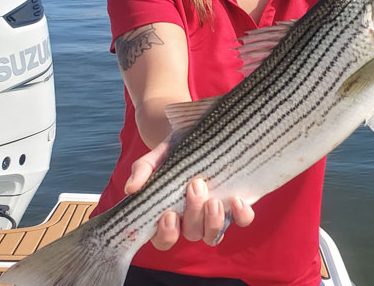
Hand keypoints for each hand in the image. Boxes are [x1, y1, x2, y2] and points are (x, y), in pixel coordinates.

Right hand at [124, 140, 254, 249]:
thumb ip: (143, 169)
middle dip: (193, 214)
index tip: (169, 214)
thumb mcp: (158, 155)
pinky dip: (241, 215)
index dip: (166, 234)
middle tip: (195, 187)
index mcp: (169, 213)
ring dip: (213, 221)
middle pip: (191, 234)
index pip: (164, 239)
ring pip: (213, 235)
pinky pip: (242, 221)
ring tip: (213, 199)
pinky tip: (236, 200)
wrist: (201, 134)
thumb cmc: (175, 151)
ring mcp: (215, 215)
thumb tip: (131, 189)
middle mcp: (192, 220)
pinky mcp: (236, 206)